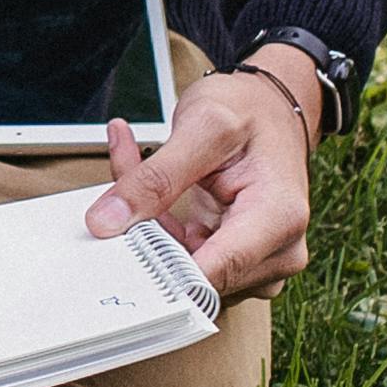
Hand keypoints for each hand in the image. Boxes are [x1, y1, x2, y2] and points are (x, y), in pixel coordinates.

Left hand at [84, 52, 320, 303]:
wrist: (270, 110)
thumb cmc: (250, 110)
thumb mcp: (202, 126)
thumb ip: (155, 176)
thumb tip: (108, 222)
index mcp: (278, 220)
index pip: (208, 276)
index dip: (154, 268)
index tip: (116, 239)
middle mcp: (277, 253)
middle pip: (189, 272)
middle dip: (146, 230)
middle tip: (127, 175)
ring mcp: (259, 263)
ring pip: (178, 268)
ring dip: (147, 224)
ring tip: (139, 169)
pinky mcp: (237, 263)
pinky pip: (182, 259)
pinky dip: (157, 226)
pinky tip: (152, 189)